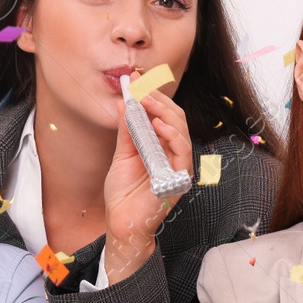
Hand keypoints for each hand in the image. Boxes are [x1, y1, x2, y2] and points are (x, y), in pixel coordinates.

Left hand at [103, 90, 192, 283]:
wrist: (120, 223)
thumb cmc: (123, 194)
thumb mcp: (122, 154)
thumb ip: (126, 130)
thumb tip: (123, 102)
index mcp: (161, 146)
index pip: (162, 115)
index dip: (151, 96)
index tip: (135, 79)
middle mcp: (173, 154)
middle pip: (174, 119)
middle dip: (158, 99)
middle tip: (140, 86)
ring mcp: (178, 166)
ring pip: (181, 131)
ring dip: (165, 112)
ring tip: (147, 100)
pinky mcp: (179, 179)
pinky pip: (182, 153)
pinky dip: (172, 136)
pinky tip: (158, 124)